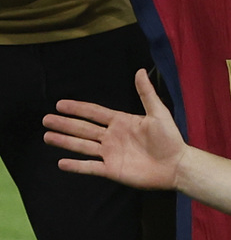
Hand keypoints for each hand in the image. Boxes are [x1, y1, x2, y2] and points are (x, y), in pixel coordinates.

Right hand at [42, 69, 187, 190]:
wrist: (176, 165)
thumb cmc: (170, 138)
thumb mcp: (158, 113)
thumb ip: (146, 93)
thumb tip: (140, 70)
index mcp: (121, 122)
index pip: (94, 113)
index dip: (77, 108)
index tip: (60, 104)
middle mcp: (112, 137)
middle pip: (83, 128)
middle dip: (64, 124)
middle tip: (46, 119)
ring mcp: (110, 153)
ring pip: (82, 146)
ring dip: (64, 141)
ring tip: (47, 136)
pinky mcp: (111, 169)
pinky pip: (90, 167)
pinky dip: (76, 166)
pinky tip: (61, 162)